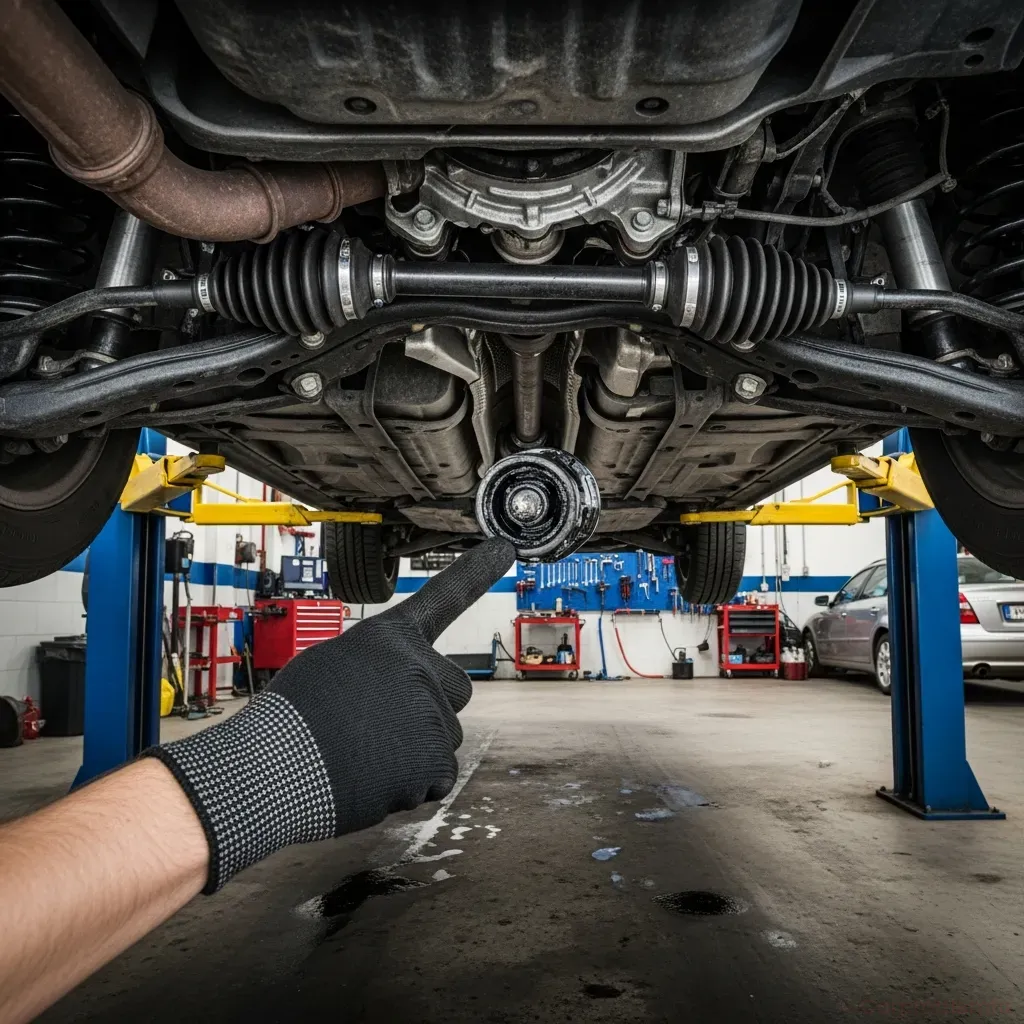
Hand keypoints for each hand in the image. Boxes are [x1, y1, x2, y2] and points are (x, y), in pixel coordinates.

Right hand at [146, 536, 514, 891]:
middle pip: (457, 689)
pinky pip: (438, 777)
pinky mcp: (432, 761)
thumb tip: (401, 696)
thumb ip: (380, 668)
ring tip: (364, 753)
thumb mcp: (332, 666)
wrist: (268, 771)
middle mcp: (418, 667)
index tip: (505, 548)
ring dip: (415, 751)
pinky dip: (413, 786)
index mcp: (390, 637)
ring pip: (444, 736)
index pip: (443, 596)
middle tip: (385, 725)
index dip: (476, 571)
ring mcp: (429, 714)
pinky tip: (374, 778)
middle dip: (434, 708)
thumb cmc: (292, 720)